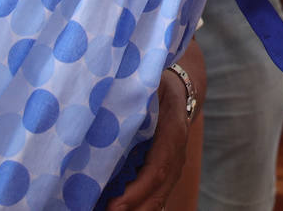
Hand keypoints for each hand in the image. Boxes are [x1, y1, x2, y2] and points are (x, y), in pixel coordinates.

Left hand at [107, 68, 191, 210]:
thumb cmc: (158, 85)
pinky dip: (137, 206)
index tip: (114, 204)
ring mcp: (173, 166)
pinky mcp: (165, 173)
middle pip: (159, 192)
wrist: (180, 91)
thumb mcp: (150, 84)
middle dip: (134, 208)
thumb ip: (134, 97)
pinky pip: (154, 195)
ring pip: (158, 198)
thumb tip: (102, 104)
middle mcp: (177, 154)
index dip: (138, 190)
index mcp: (173, 131)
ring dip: (135, 210)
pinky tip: (115, 208)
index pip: (159, 168)